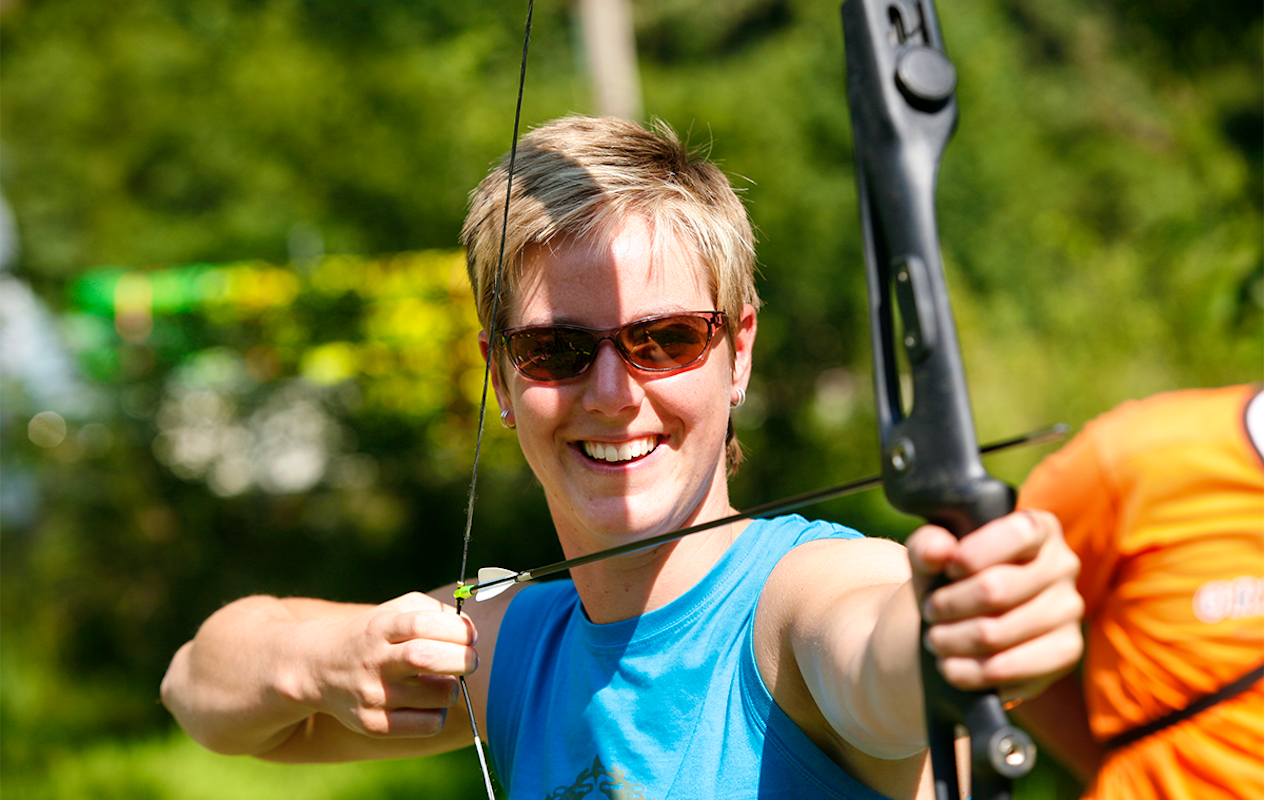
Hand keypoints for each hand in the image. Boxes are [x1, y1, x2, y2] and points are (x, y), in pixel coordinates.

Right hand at [304, 591, 478, 738]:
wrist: (319, 668)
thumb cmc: (373, 635)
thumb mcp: (394, 611)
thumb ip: (434, 612)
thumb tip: (471, 632)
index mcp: (381, 628)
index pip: (424, 624)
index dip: (458, 629)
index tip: (469, 635)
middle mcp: (375, 661)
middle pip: (428, 658)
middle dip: (463, 658)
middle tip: (469, 660)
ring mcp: (373, 695)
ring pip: (438, 694)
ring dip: (453, 687)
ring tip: (442, 681)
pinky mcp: (374, 724)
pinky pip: (428, 725)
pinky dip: (439, 713)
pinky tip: (427, 703)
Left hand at [906, 509, 1083, 701]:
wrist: (963, 622)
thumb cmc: (950, 578)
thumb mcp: (932, 555)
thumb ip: (927, 545)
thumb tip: (937, 552)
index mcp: (1037, 527)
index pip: (1016, 534)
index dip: (972, 555)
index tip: (948, 569)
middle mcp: (1063, 565)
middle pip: (995, 589)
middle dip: (949, 605)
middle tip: (931, 613)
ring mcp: (1069, 609)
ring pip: (997, 632)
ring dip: (953, 640)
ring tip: (936, 639)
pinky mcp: (1067, 651)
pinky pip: (1015, 668)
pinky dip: (972, 672)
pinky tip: (953, 667)